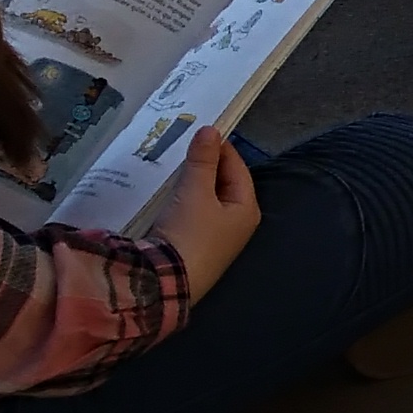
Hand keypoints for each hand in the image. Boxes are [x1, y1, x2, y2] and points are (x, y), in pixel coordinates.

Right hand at [141, 126, 260, 296]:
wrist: (166, 282)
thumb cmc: (189, 233)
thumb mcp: (195, 191)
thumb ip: (202, 160)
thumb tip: (210, 129)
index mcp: (247, 209)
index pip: (238, 169)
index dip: (221, 148)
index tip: (201, 130)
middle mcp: (236, 225)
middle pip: (223, 184)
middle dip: (206, 165)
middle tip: (185, 144)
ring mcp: (216, 238)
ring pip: (207, 199)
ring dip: (193, 182)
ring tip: (174, 163)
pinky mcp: (195, 247)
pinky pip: (193, 214)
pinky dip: (183, 200)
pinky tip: (168, 191)